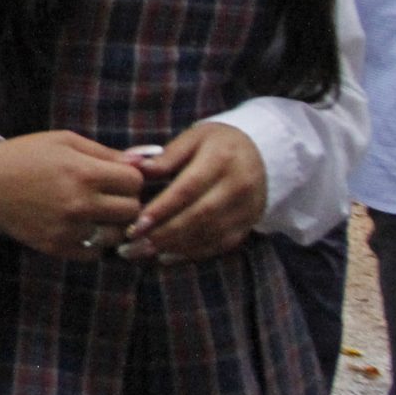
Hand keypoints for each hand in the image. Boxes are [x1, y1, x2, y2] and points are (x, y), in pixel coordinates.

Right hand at [0, 130, 143, 259]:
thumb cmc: (25, 155)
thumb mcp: (64, 142)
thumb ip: (106, 153)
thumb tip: (147, 161)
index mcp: (82, 171)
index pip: (135, 182)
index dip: (130, 178)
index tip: (115, 176)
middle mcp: (79, 202)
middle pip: (132, 210)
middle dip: (125, 201)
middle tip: (106, 195)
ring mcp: (69, 228)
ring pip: (118, 234)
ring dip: (112, 224)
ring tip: (93, 212)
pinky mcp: (58, 247)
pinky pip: (96, 252)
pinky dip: (93, 241)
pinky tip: (78, 226)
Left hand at [124, 122, 266, 263]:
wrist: (261, 153)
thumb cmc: (217, 144)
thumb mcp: (192, 138)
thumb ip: (165, 156)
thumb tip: (134, 167)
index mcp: (221, 159)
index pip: (188, 189)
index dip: (162, 209)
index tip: (136, 224)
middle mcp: (238, 186)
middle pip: (200, 216)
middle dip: (165, 233)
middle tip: (134, 243)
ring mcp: (248, 208)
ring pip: (210, 235)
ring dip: (176, 246)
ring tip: (144, 251)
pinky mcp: (250, 224)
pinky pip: (221, 244)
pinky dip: (193, 253)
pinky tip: (167, 256)